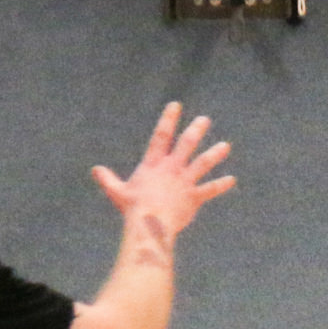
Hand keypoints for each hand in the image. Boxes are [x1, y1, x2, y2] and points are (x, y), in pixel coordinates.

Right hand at [92, 102, 234, 235]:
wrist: (149, 223)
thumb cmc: (132, 208)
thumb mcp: (117, 192)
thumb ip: (108, 179)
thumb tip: (96, 170)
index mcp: (153, 164)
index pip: (161, 135)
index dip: (168, 119)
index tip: (176, 105)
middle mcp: (171, 168)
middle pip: (186, 144)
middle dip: (196, 130)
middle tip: (205, 120)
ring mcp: (184, 181)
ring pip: (203, 163)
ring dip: (215, 153)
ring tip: (225, 146)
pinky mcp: (194, 197)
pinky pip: (210, 189)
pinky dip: (221, 185)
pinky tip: (231, 180)